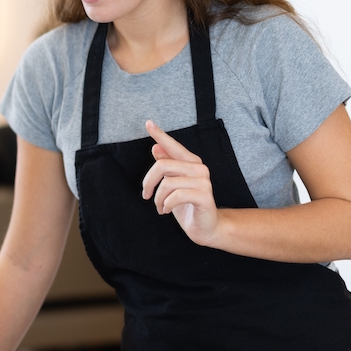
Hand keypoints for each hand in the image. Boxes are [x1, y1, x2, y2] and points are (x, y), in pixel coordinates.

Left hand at [141, 120, 220, 246]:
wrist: (205, 227)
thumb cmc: (186, 204)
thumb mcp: (172, 184)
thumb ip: (167, 166)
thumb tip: (156, 147)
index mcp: (190, 162)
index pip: (172, 146)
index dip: (160, 135)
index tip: (148, 123)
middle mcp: (198, 168)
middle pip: (162, 166)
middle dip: (148, 182)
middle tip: (146, 195)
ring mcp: (203, 181)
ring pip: (167, 183)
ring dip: (158, 199)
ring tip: (159, 207)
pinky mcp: (204, 195)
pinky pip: (176, 196)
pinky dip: (166, 205)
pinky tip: (166, 210)